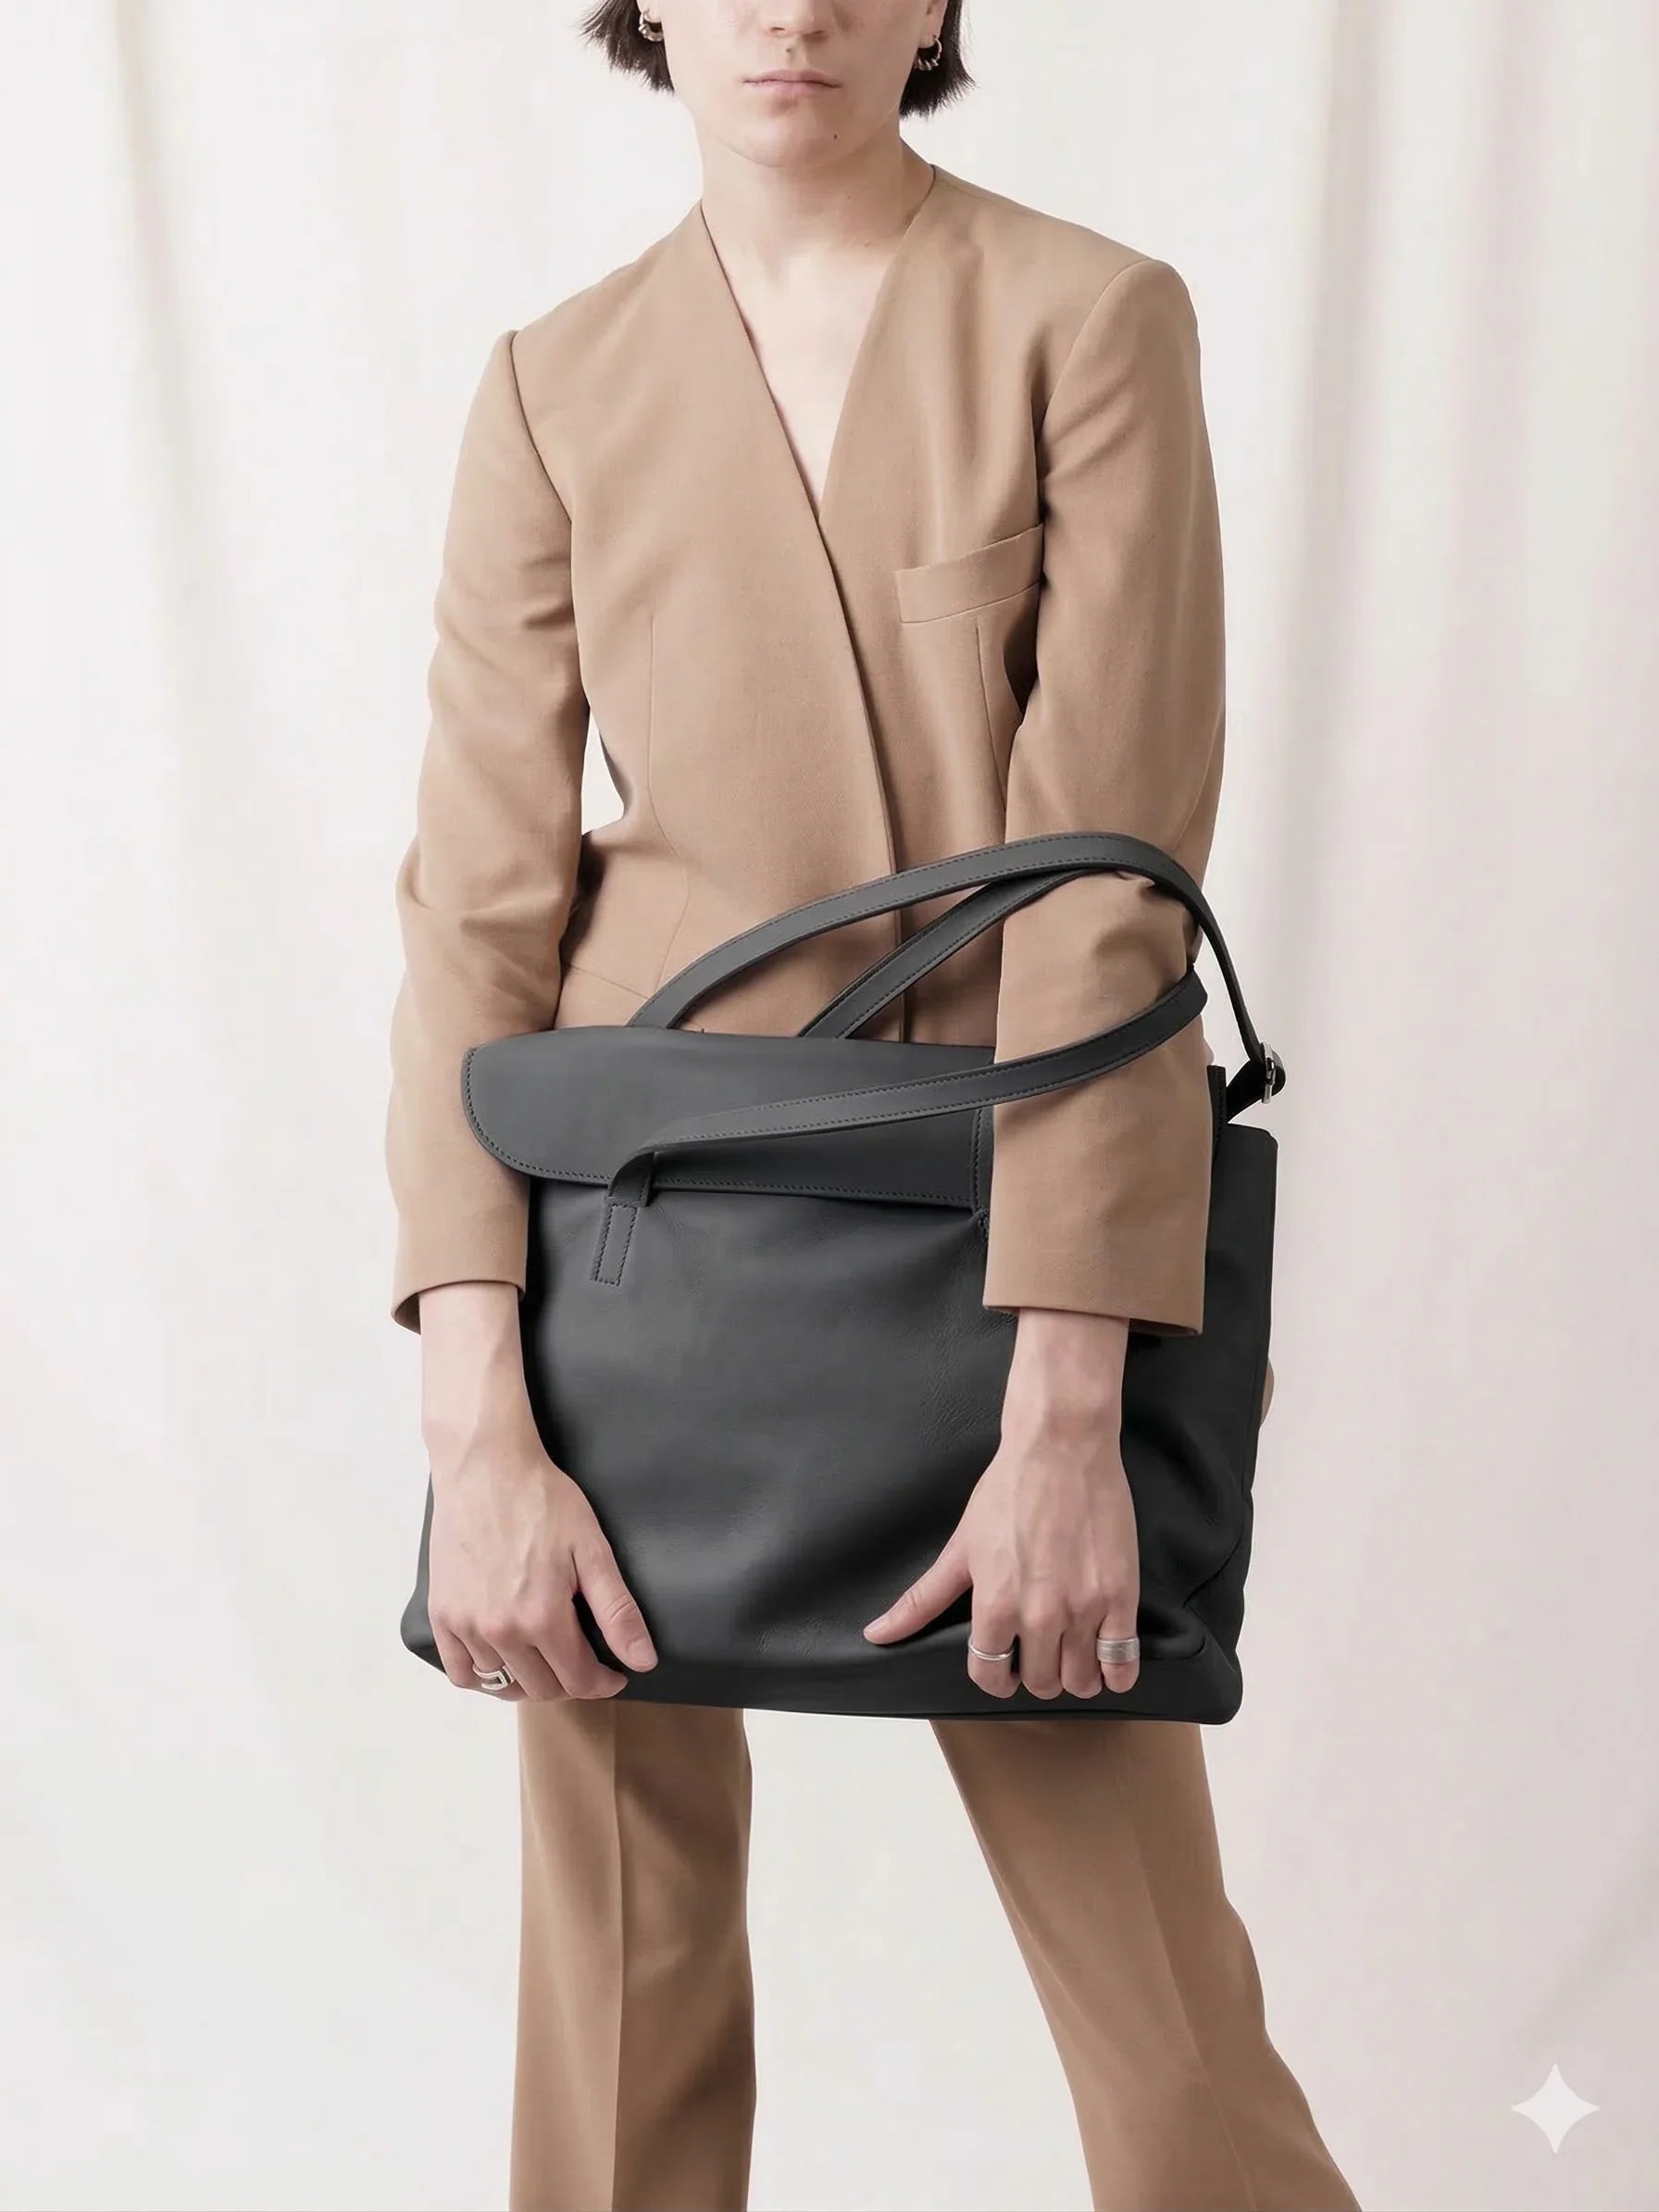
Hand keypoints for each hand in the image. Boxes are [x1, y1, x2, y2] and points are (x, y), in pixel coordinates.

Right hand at [418, 1283, 657, 1700]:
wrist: (485, 1467)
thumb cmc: (542, 1500)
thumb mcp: (592, 1549)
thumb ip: (617, 1611)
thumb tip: (642, 1661)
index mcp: (541, 1618)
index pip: (578, 1681)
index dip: (603, 1683)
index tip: (614, 1673)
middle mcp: (500, 1631)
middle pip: (542, 1687)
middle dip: (571, 1681)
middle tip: (584, 1661)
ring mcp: (466, 1625)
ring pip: (502, 1683)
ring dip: (529, 1679)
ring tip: (547, 1658)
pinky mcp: (441, 1615)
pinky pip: (460, 1672)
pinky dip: (483, 1676)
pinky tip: (502, 1660)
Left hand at [861, 1307, 1140, 1699]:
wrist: (1060, 1450)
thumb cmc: (1007, 1493)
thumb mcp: (960, 1548)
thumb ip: (922, 1600)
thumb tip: (876, 1635)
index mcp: (994, 1607)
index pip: (990, 1677)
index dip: (995, 1678)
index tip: (1004, 1668)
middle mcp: (1039, 1616)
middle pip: (1040, 1683)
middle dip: (1035, 1675)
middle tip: (1039, 1653)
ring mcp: (1084, 1609)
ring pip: (1081, 1681)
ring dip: (1075, 1677)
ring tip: (1072, 1655)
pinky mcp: (1120, 1596)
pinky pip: (1122, 1662)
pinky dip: (1116, 1672)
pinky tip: (1107, 1660)